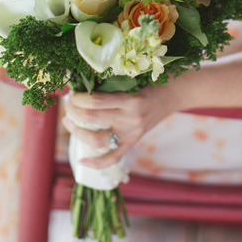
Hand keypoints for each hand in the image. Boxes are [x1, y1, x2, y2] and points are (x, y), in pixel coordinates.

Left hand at [62, 82, 182, 168]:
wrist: (173, 95)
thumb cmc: (150, 80)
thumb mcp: (132, 78)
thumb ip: (110, 84)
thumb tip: (80, 85)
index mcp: (130, 99)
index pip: (95, 101)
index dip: (78, 98)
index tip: (72, 92)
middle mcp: (130, 119)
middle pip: (92, 119)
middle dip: (73, 111)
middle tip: (67, 103)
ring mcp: (131, 134)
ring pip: (97, 140)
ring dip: (77, 132)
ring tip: (69, 121)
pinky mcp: (132, 143)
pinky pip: (112, 158)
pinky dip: (95, 163)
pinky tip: (81, 159)